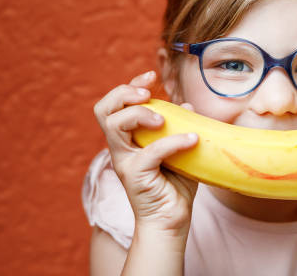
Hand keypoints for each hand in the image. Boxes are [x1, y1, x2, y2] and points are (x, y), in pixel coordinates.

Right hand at [93, 70, 198, 235]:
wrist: (172, 221)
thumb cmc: (175, 187)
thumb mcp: (180, 150)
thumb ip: (182, 128)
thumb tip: (188, 105)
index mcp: (128, 139)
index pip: (115, 105)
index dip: (129, 86)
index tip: (151, 76)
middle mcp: (121, 147)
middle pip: (104, 109)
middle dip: (124, 93)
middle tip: (147, 94)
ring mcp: (125, 161)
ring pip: (115, 125)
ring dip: (139, 114)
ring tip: (164, 119)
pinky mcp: (136, 176)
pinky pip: (150, 152)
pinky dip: (173, 142)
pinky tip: (192, 140)